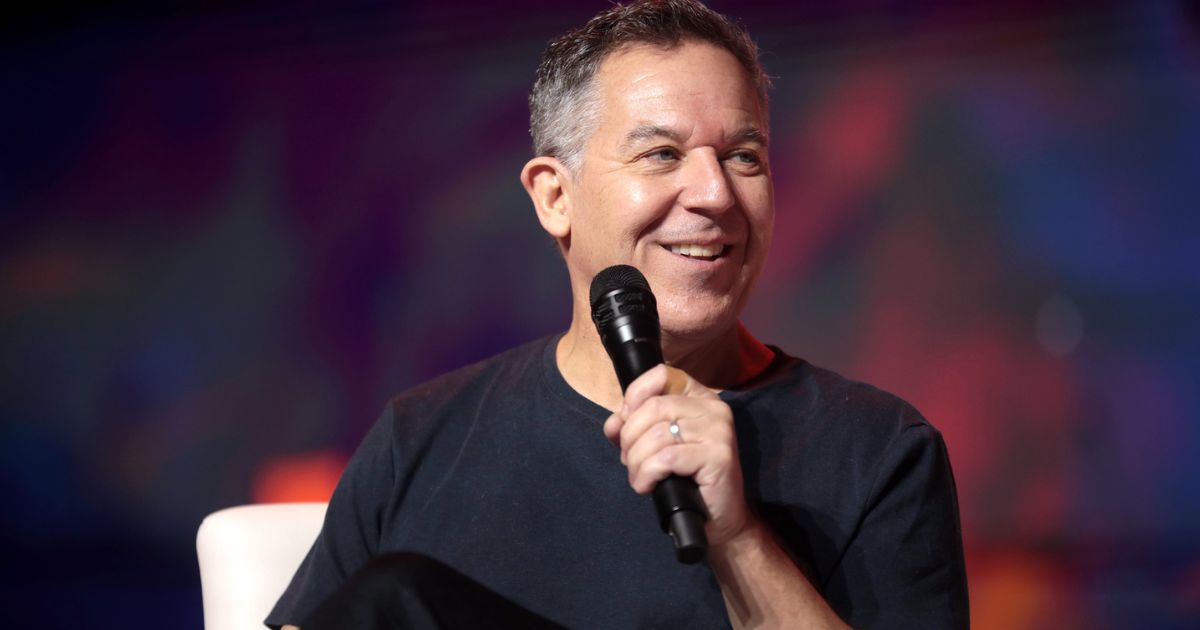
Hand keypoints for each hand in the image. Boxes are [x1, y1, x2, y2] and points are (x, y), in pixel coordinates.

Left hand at [602, 364, 750, 545]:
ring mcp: (719, 430)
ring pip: (656, 435)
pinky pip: (666, 458)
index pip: (661, 374)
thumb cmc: (686, 478)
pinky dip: (647, 474)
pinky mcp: (718, 456)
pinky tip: (648, 486)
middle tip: (630, 461)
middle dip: (630, 437)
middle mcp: (713, 408)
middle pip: (653, 407)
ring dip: (637, 462)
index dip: (635, 396)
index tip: (627, 424)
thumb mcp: (654, 446)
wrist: (718, 517)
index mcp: (699, 396)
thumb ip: (632, 427)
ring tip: (640, 478)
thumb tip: (613, 423)